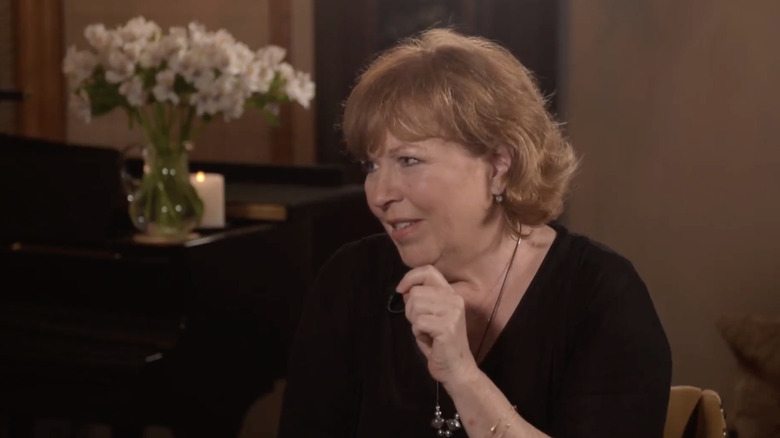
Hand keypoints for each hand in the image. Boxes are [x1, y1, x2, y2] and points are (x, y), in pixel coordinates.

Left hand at [396, 265, 478, 384]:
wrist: (456, 368)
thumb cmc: (439, 343)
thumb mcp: (429, 316)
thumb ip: (420, 300)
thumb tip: (406, 289)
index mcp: (451, 294)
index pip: (428, 271)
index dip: (410, 277)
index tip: (401, 290)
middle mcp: (454, 299)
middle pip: (416, 292)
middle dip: (410, 309)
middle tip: (421, 324)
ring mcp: (452, 312)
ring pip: (415, 305)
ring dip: (414, 321)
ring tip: (426, 331)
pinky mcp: (447, 326)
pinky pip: (418, 322)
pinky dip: (418, 332)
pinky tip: (429, 339)